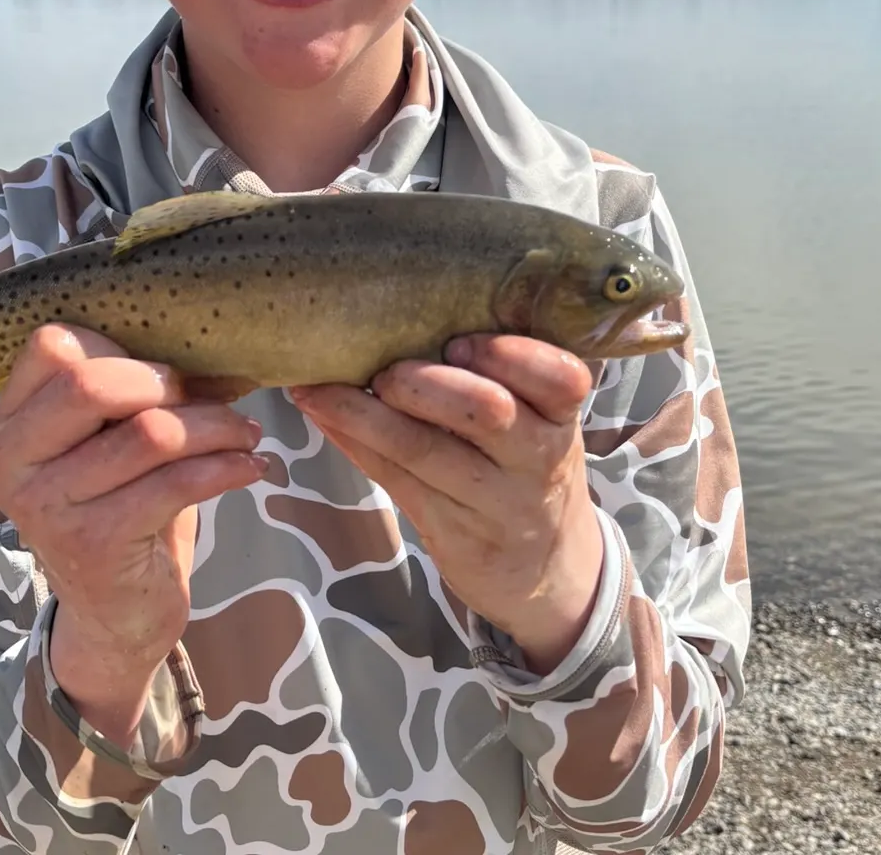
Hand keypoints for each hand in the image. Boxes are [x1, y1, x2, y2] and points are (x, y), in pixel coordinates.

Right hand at [0, 325, 266, 741]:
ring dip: (215, 427)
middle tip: (214, 400)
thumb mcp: (108, 440)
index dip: (120, 347)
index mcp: (9, 422)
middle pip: (91, 383)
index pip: (53, 345)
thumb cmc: (120, 505)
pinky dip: (226, 468)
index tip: (168, 372)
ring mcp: (46, 507)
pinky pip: (174, 483)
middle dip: (168, 383)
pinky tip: (251, 467)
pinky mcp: (92, 544)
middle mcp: (10, 461)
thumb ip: (125, 390)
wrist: (116, 614)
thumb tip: (202, 332)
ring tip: (247, 434)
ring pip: (148, 433)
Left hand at [290, 333, 601, 673]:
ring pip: (422, 450)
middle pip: (485, 412)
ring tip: (320, 386)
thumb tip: (412, 310)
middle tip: (387, 371)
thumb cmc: (529, 465)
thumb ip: (504, 377)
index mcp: (561, 417)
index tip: (460, 342)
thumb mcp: (540, 423)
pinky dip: (352, 439)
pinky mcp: (450, 532)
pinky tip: (320, 410)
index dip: (509, 355)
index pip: (558, 378)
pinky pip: (393, 478)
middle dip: (425, 383)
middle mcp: (535, 459)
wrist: (546, 569)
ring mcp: (493, 502)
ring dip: (363, 412)